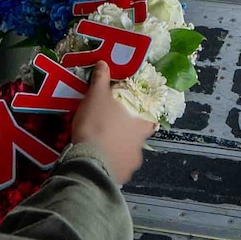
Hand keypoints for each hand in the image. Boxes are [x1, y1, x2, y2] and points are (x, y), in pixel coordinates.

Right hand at [68, 63, 153, 185]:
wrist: (89, 159)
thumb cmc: (97, 123)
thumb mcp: (96, 96)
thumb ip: (101, 79)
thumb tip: (104, 63)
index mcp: (141, 125)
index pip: (151, 122)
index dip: (144, 120)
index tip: (134, 118)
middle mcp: (141, 145)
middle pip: (138, 140)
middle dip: (128, 137)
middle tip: (112, 132)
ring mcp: (132, 163)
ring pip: (128, 155)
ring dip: (118, 152)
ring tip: (102, 148)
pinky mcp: (121, 177)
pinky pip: (117, 169)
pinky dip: (111, 165)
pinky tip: (99, 161)